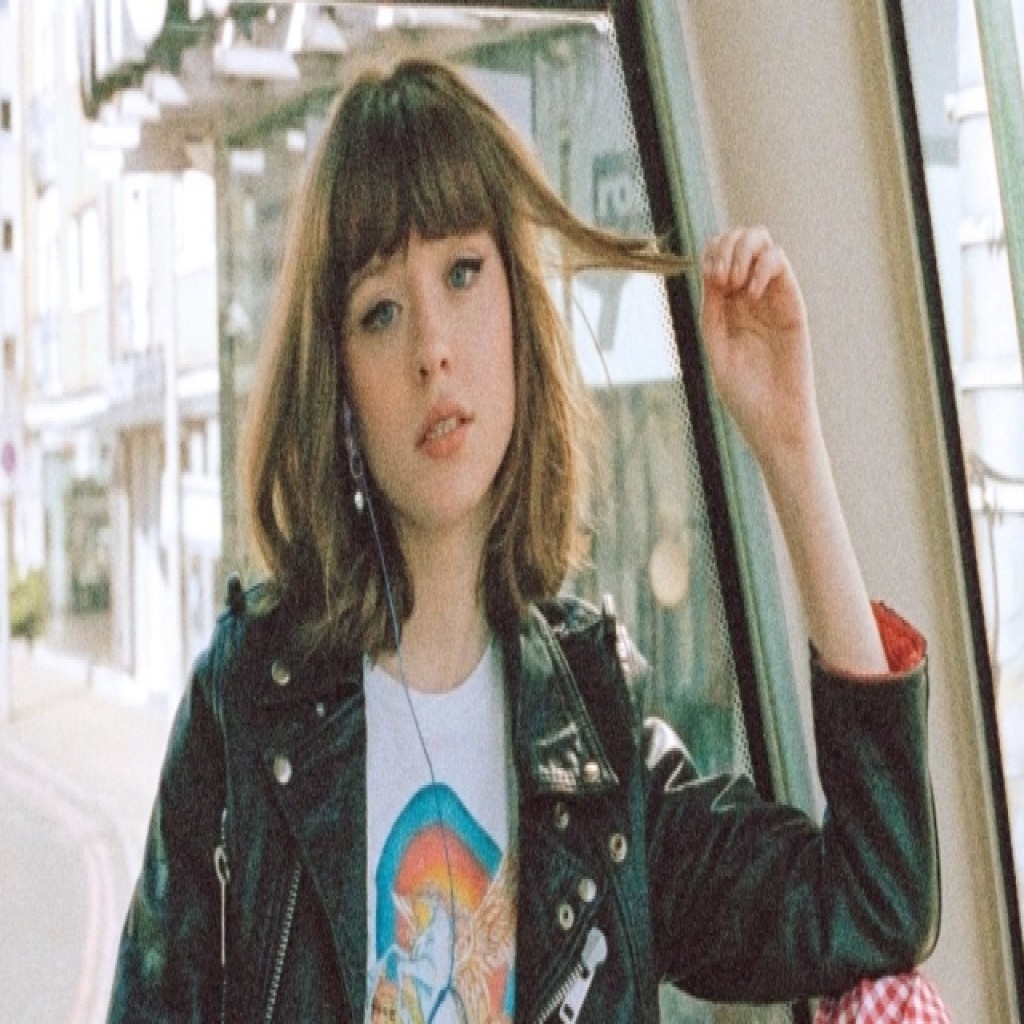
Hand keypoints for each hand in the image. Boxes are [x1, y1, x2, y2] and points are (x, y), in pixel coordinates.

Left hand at [700, 226, 818, 470]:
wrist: (775, 418)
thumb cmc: (744, 394)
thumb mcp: (717, 348)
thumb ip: (713, 310)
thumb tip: (712, 270)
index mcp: (726, 306)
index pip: (718, 254)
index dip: (711, 253)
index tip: (710, 280)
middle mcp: (748, 296)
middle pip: (740, 239)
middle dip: (727, 245)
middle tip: (722, 278)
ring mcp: (772, 298)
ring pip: (762, 242)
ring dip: (743, 251)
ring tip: (736, 283)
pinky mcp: (792, 304)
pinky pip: (780, 263)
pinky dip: (763, 267)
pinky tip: (753, 294)